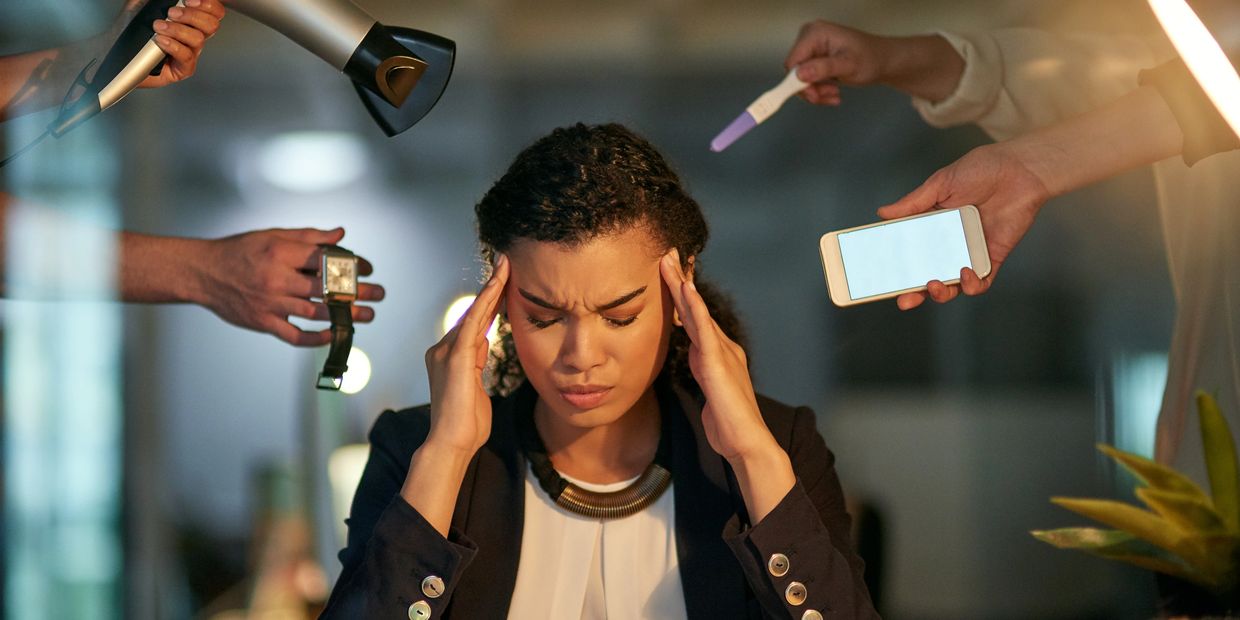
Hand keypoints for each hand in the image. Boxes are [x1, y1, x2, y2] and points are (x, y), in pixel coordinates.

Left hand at [130, 0, 225, 88]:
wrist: (115, 51)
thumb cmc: (129, 30)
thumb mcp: (143, 4)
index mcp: (190, 20)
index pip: (214, 12)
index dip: (208, 4)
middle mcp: (193, 36)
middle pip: (212, 25)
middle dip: (192, 16)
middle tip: (172, 13)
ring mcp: (190, 53)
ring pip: (198, 40)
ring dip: (177, 30)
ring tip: (158, 26)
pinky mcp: (183, 69)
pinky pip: (186, 56)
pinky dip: (173, 45)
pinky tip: (160, 40)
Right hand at [191, 227, 384, 345]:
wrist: (202, 273)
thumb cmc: (240, 251)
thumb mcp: (272, 236)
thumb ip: (308, 236)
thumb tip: (341, 233)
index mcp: (280, 252)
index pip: (325, 258)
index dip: (351, 263)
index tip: (368, 268)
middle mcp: (276, 278)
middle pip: (325, 287)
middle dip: (358, 291)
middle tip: (380, 294)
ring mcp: (269, 303)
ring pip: (315, 312)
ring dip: (345, 316)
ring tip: (368, 315)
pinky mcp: (262, 323)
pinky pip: (294, 336)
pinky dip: (316, 338)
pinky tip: (333, 335)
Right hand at [422, 254, 508, 456]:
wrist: (451, 444)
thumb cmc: (466, 425)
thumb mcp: (476, 389)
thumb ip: (477, 365)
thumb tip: (482, 345)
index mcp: (448, 358)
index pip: (472, 324)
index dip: (488, 303)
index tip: (503, 284)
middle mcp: (442, 350)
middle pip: (473, 313)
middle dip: (492, 288)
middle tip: (507, 263)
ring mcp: (446, 352)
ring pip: (474, 312)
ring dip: (492, 288)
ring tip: (506, 266)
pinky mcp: (455, 357)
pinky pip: (474, 321)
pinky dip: (486, 300)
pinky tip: (499, 284)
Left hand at [659, 250, 775, 462]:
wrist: (747, 443)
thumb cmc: (728, 424)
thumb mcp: (709, 392)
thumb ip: (702, 372)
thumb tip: (693, 360)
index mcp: (718, 354)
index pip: (695, 318)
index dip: (681, 296)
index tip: (667, 273)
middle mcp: (722, 347)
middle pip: (695, 308)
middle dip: (680, 280)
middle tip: (666, 254)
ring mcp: (722, 353)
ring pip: (697, 312)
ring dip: (682, 286)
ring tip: (669, 262)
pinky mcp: (719, 364)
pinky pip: (703, 329)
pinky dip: (694, 307)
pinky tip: (685, 289)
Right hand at [784, 21, 891, 105]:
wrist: (883, 61)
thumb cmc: (871, 58)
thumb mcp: (849, 65)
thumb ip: (824, 68)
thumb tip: (800, 74)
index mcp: (815, 33)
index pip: (793, 62)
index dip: (798, 82)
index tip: (812, 95)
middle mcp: (809, 38)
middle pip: (794, 72)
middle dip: (810, 89)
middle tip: (828, 95)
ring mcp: (812, 49)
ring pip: (800, 80)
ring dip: (816, 92)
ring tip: (834, 95)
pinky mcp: (815, 59)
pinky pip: (807, 80)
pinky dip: (818, 91)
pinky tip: (832, 93)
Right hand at [877, 143, 1050, 309]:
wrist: (1020, 168)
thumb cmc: (982, 169)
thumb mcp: (940, 183)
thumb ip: (913, 203)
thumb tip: (882, 213)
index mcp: (933, 226)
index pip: (911, 253)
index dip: (898, 268)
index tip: (883, 279)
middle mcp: (950, 244)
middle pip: (928, 275)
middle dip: (914, 293)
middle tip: (904, 300)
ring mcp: (970, 253)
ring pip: (953, 284)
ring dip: (941, 293)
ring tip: (933, 285)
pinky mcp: (992, 257)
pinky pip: (981, 281)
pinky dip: (972, 284)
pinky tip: (964, 274)